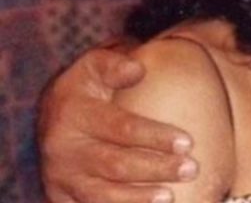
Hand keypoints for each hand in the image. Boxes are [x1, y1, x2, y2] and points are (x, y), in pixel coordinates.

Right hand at [38, 46, 197, 202]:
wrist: (53, 113)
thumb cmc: (87, 86)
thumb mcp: (95, 65)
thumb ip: (115, 64)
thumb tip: (137, 69)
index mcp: (74, 114)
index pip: (121, 128)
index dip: (155, 137)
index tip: (188, 142)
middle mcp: (63, 149)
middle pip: (116, 165)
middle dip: (156, 169)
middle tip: (192, 168)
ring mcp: (60, 176)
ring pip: (102, 195)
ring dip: (139, 197)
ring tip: (172, 196)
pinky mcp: (61, 196)